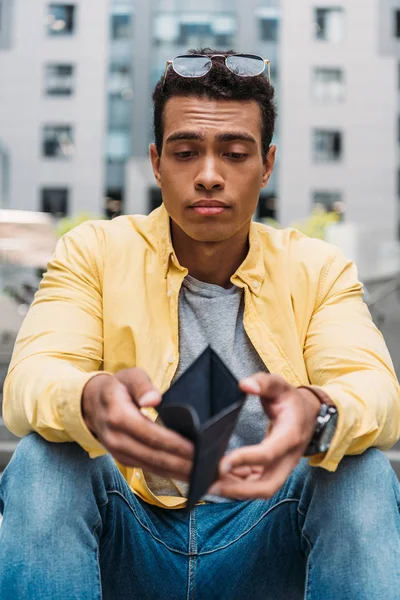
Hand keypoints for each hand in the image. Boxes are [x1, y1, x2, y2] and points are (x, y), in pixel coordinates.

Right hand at [81, 369, 193, 480]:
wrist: (90, 402)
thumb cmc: (117, 386)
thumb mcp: (129, 376)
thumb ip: (142, 386)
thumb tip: (153, 400)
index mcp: (119, 416)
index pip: (151, 435)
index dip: (174, 444)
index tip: (196, 449)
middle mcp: (117, 439)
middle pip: (154, 457)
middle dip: (182, 464)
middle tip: (207, 467)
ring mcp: (118, 452)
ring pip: (153, 467)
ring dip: (178, 473)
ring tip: (203, 474)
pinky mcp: (124, 459)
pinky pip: (149, 469)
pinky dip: (169, 472)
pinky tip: (187, 473)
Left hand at [209, 374, 321, 499]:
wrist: (309, 414)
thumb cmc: (290, 400)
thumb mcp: (279, 386)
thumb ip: (263, 383)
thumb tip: (245, 385)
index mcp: (290, 436)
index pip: (268, 454)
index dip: (246, 459)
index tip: (222, 463)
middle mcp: (288, 458)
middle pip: (266, 485)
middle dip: (238, 489)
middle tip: (209, 484)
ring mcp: (282, 468)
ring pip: (260, 490)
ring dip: (234, 490)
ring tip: (207, 484)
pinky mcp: (274, 472)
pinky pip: (256, 485)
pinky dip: (237, 486)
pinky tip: (218, 479)